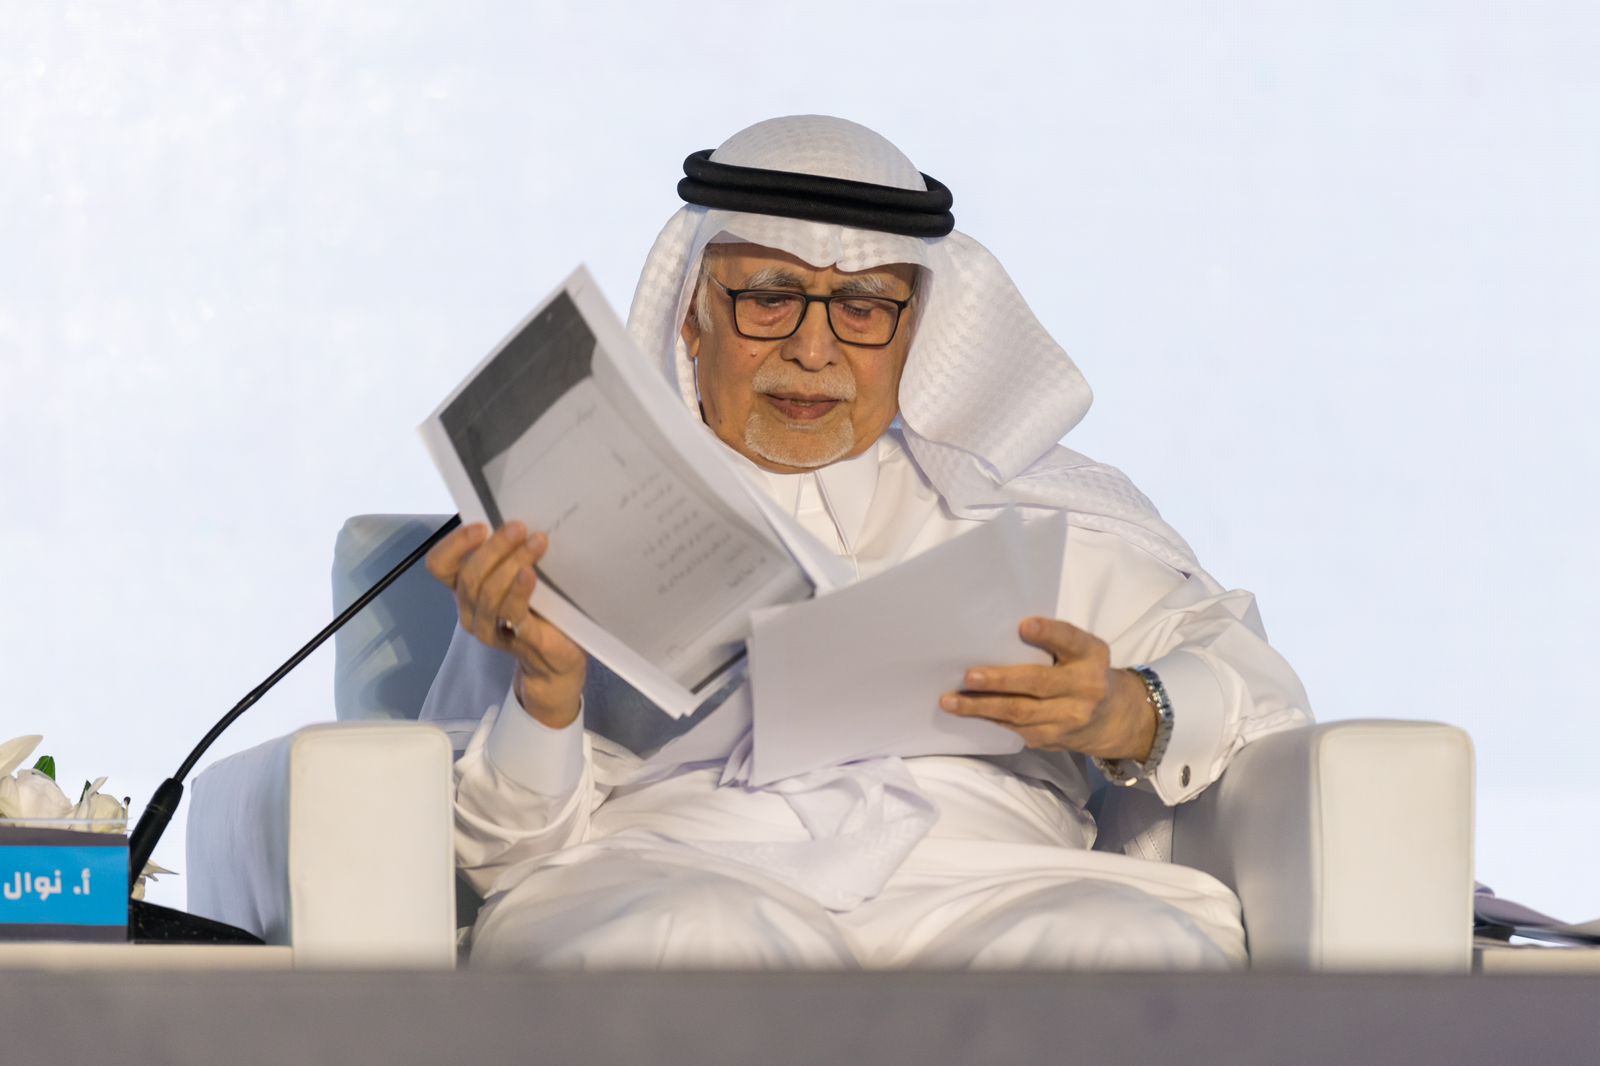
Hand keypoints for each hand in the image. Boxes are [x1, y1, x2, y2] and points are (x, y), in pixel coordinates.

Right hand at [425, 520, 586, 728]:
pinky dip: (519, 590)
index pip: (439, 565)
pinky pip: (511, 613)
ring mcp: (490, 629)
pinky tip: (529, 574)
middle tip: (518, 528)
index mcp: (464, 590)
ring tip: (536, 543)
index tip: (481, 525)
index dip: (455, 544)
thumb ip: (510, 554)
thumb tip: (516, 518)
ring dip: (511, 563)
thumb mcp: (519, 577)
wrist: (557, 659)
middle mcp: (470, 611)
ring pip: (488, 594)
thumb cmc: (537, 610)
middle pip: (469, 576)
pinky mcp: (517, 640)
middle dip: (494, 548)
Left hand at [939, 617, 1155, 759]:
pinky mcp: (1053, 739)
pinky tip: (967, 713)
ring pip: (1021, 713)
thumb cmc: (1083, 672)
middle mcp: (1085, 687)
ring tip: (951, 700)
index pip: (1070, 640)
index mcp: (1091, 655)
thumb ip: (1053, 642)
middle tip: (969, 676)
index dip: (1048, 633)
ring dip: (982, 707)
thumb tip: (997, 633)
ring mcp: (1070, 718)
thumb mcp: (1081, 651)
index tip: (1023, 626)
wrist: (1114, 718)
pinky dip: (989, 720)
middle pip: (1039, 683)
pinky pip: (1016, 729)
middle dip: (1001, 680)